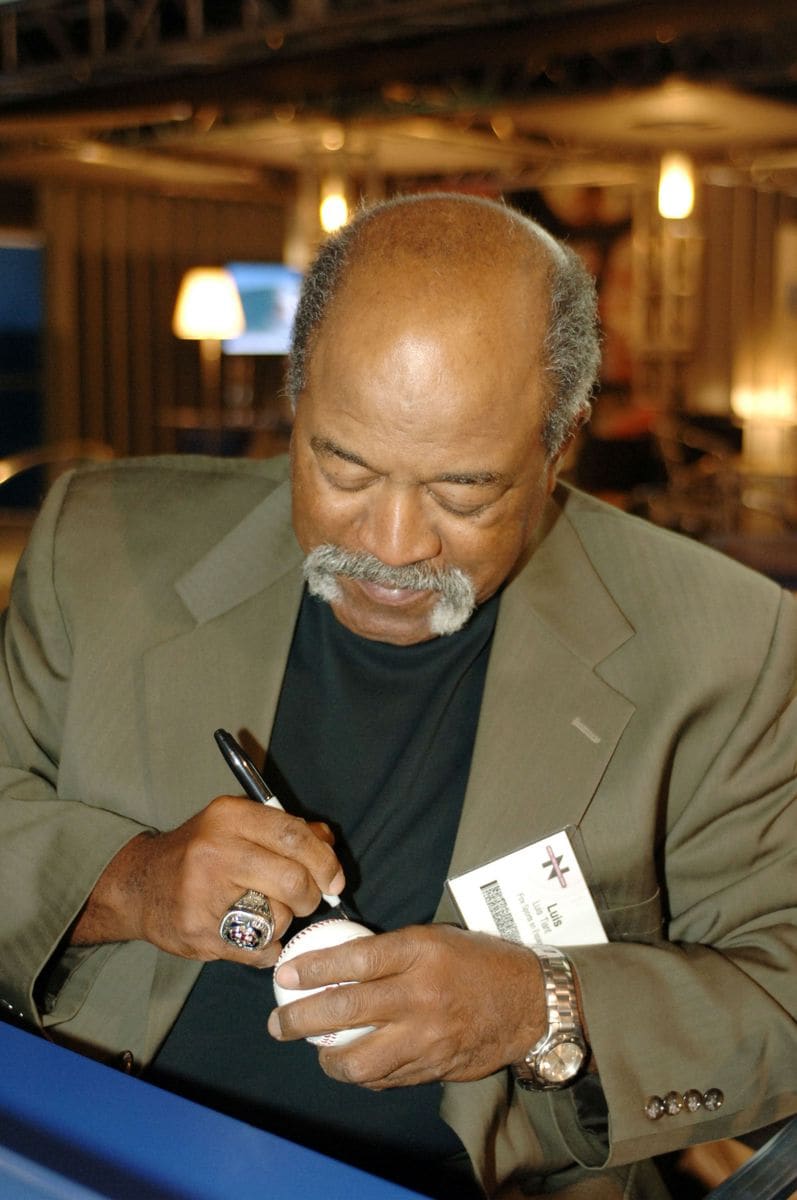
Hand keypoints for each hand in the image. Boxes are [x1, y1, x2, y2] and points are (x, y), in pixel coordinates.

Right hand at [71, 795, 343, 966]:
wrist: (139, 886)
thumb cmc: (199, 853)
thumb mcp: (235, 826)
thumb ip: (283, 829)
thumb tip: (328, 843)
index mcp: (229, 816)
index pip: (293, 835)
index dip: (324, 860)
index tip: (336, 879)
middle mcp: (215, 851)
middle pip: (292, 879)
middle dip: (310, 896)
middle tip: (306, 900)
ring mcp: (204, 895)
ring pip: (278, 917)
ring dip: (283, 921)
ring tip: (262, 912)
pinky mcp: (199, 933)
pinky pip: (259, 949)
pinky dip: (267, 948)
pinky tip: (252, 935)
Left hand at [267, 924, 547, 1087]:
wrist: (529, 1001)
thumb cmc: (476, 961)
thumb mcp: (434, 939)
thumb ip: (391, 952)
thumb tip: (338, 965)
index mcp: (420, 952)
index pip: (356, 959)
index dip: (315, 968)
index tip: (286, 974)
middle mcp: (420, 994)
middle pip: (347, 1010)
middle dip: (302, 1020)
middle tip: (279, 1024)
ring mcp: (427, 1037)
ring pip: (361, 1060)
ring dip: (329, 1061)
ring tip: (318, 1053)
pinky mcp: (434, 1068)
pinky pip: (386, 1079)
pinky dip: (364, 1075)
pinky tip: (355, 1064)